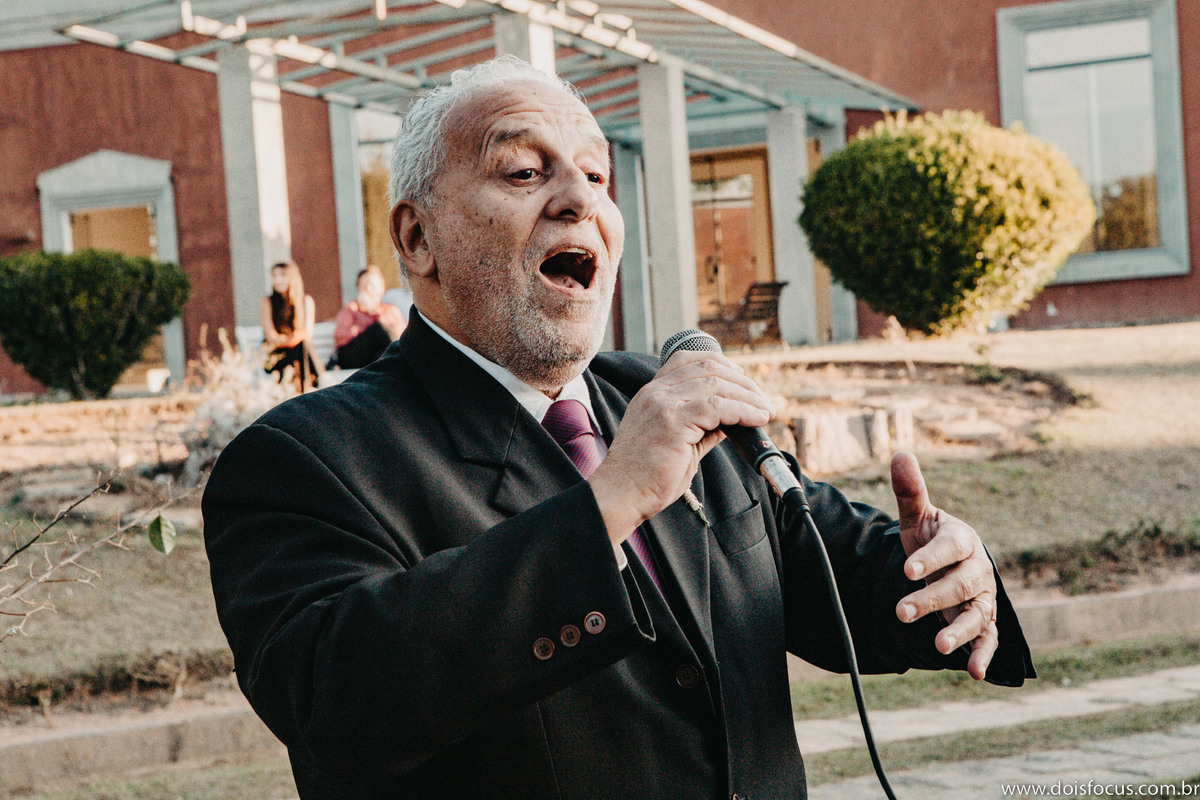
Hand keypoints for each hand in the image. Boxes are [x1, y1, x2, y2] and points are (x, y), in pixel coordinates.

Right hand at [589, 350, 773, 543]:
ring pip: (717, 384)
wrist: (621, 495)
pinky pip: (717, 406)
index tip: (744, 384)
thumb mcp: (679, 443)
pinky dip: (743, 411)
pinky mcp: (672, 421)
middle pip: (709, 366)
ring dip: (749, 396)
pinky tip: (756, 420)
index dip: (723, 365)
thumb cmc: (647, 477)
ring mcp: (662, 403)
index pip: (690, 358)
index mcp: (653, 392)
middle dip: (743, 382)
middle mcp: (656, 391)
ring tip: (766, 411)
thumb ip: (703, 427)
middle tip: (763, 401)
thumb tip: (732, 420)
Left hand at [891, 451, 997, 679]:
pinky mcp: (984, 622)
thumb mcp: (917, 518)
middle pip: (960, 585)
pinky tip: (972, 672)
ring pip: (976, 615)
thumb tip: (900, 453)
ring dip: (959, 630)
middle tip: (901, 611)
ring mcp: (983, 598)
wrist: (949, 565)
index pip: (950, 548)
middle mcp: (977, 569)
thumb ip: (910, 491)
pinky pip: (988, 640)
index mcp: (962, 540)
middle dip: (932, 598)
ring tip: (939, 645)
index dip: (931, 559)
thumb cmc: (930, 539)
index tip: (907, 570)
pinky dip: (983, 656)